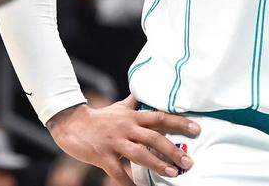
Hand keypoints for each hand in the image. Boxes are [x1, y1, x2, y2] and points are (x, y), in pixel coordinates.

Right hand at [47, 96, 199, 185]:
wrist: (71, 123)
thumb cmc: (100, 117)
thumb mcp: (119, 107)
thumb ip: (135, 102)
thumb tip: (146, 92)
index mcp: (132, 116)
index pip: (160, 117)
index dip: (179, 123)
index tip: (197, 129)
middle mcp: (126, 127)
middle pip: (153, 137)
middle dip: (172, 150)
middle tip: (188, 162)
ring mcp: (114, 142)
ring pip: (139, 153)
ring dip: (157, 164)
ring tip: (173, 174)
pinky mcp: (102, 156)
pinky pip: (118, 172)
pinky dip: (129, 182)